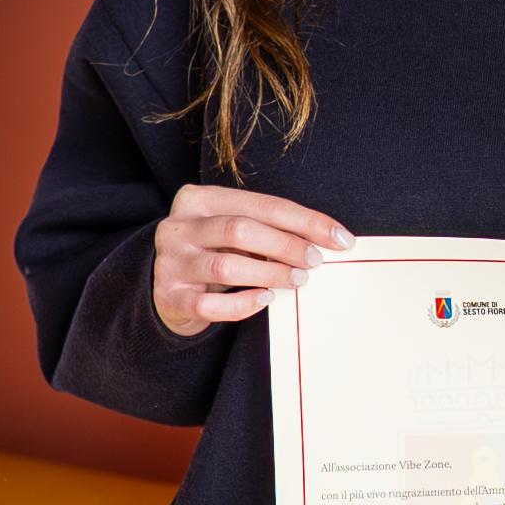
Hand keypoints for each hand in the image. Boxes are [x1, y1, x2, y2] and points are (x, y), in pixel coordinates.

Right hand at [148, 185, 349, 336]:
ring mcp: (171, 263)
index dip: (305, 221)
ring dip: (269, 273)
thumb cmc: (212, 251)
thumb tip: (325, 238)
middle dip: (286, 245)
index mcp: (199, 199)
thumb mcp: (231, 230)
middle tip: (315, 261)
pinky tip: (265, 299)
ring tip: (297, 280)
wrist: (165, 286)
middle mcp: (179, 227)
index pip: (261, 204)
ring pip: (226, 265)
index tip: (340, 238)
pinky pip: (210, 305)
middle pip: (240, 229)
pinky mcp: (169, 298)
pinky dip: (242, 304)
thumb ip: (266, 228)